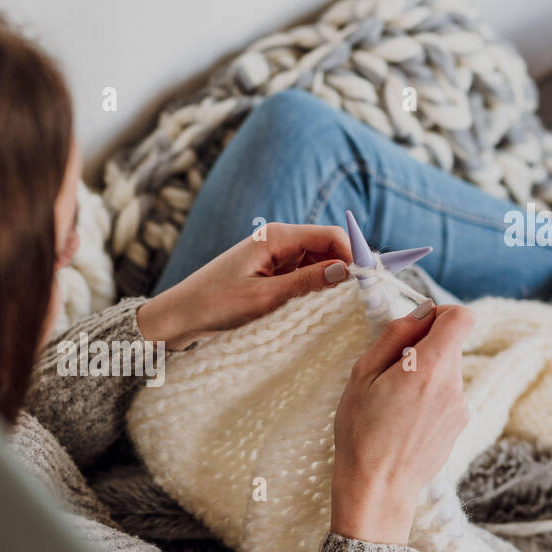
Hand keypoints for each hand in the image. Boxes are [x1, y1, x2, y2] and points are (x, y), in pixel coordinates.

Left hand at [136, 223, 351, 349]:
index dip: (355, 253)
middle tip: (365, 296)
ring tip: (344, 304)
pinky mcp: (268, 271)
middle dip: (346, 266)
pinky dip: (313, 285)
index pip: (331, 235)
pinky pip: (301, 273)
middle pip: (327, 246)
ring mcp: (272, 255)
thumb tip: (347, 270)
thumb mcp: (266, 298)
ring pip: (316, 261)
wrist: (179, 316)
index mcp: (276, 236)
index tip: (372, 279)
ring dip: (330, 279)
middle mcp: (277, 239)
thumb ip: (308, 282)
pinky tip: (318, 305)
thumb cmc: (216, 305)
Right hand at [330, 302, 475, 545]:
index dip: (439, 314)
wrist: (377, 489)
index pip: (462, 317)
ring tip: (392, 403)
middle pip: (450, 344)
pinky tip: (402, 421)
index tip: (415, 328)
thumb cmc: (361, 433)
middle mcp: (454, 385)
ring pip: (446, 371)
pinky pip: (445, 395)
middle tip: (388, 373)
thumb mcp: (362, 375)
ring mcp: (460, 407)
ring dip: (423, 375)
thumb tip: (420, 312)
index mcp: (430, 367)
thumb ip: (394, 336)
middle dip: (422, 348)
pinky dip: (427, 397)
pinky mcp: (459, 425)